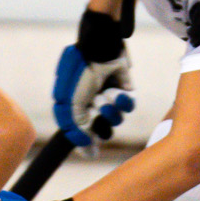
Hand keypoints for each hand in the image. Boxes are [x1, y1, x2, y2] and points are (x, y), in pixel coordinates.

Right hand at [53, 32, 133, 147]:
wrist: (99, 48)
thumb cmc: (80, 74)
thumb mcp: (70, 105)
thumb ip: (76, 129)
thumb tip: (86, 151)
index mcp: (74, 104)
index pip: (81, 131)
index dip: (85, 142)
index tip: (90, 152)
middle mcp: (91, 101)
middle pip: (100, 129)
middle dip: (100, 126)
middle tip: (97, 120)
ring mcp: (108, 95)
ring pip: (115, 119)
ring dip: (110, 111)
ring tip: (105, 97)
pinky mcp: (124, 89)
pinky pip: (128, 105)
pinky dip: (123, 102)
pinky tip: (117, 92)